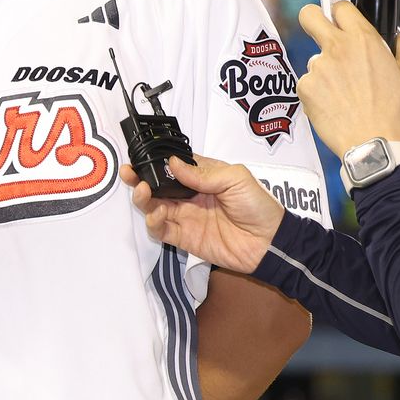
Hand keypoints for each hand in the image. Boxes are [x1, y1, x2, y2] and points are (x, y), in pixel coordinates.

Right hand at [121, 154, 284, 272]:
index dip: (157, 161)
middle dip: (142, 179)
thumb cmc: (258, 206)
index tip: (142, 157)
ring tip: (143, 192)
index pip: (174, 165)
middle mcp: (190, 195)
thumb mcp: (235, 178)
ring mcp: (186, 217)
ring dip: (144, 200)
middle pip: (158, 186)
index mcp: (203, 176)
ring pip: (155, 207)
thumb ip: (203, 173)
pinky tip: (155, 216)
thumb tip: (172, 163)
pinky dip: (154, 223)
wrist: (269, 242)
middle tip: (130, 174)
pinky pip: (162, 230)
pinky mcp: (185, 238)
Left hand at [294, 2, 399, 157]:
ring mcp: (318, 68)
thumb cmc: (395, 113)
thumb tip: (397, 37)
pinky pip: (309, 85)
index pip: (341, 7)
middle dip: (313, 19)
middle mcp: (337, 48)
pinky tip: (335, 107)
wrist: (372, 145)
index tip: (342, 21)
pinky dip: (318, 94)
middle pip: (309, 16)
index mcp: (363, 39)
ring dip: (326, 73)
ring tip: (346, 96)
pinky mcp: (305, 89)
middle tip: (321, 33)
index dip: (341, 13)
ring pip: (315, 61)